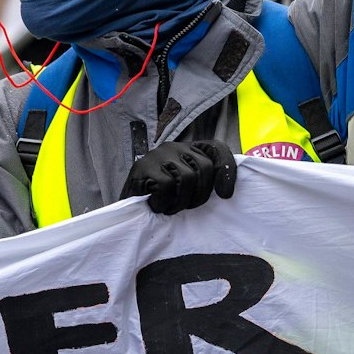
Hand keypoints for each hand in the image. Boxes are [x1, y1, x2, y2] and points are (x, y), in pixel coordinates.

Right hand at [122, 139, 237, 214]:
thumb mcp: (185, 187)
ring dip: (181, 201)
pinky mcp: (144, 167)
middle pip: (205, 167)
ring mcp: (159, 155)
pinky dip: (165, 202)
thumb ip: (203, 181)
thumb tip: (227, 192)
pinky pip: (167, 185)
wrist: (127, 206)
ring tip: (170, 207)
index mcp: (187, 149)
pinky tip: (157, 205)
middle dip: (201, 194)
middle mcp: (174, 147)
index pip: (216, 148)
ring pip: (188, 177)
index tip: (225, 194)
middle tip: (186, 206)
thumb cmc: (159, 197)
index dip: (226, 168)